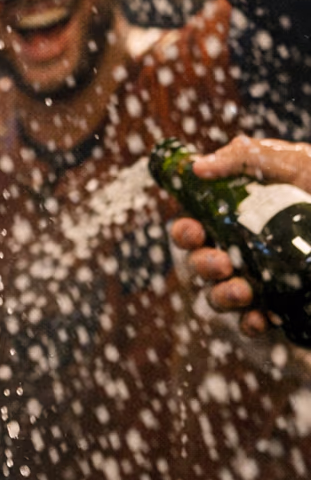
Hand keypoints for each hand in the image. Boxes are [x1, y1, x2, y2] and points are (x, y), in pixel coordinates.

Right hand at [170, 136, 310, 335]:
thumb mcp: (293, 162)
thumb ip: (245, 157)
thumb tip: (198, 167)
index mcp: (241, 215)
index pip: (197, 226)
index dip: (185, 231)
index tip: (194, 230)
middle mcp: (247, 249)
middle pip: (202, 264)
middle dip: (201, 265)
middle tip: (221, 262)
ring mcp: (264, 280)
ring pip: (220, 297)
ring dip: (221, 296)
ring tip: (242, 291)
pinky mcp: (285, 306)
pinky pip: (253, 322)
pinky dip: (249, 323)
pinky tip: (260, 318)